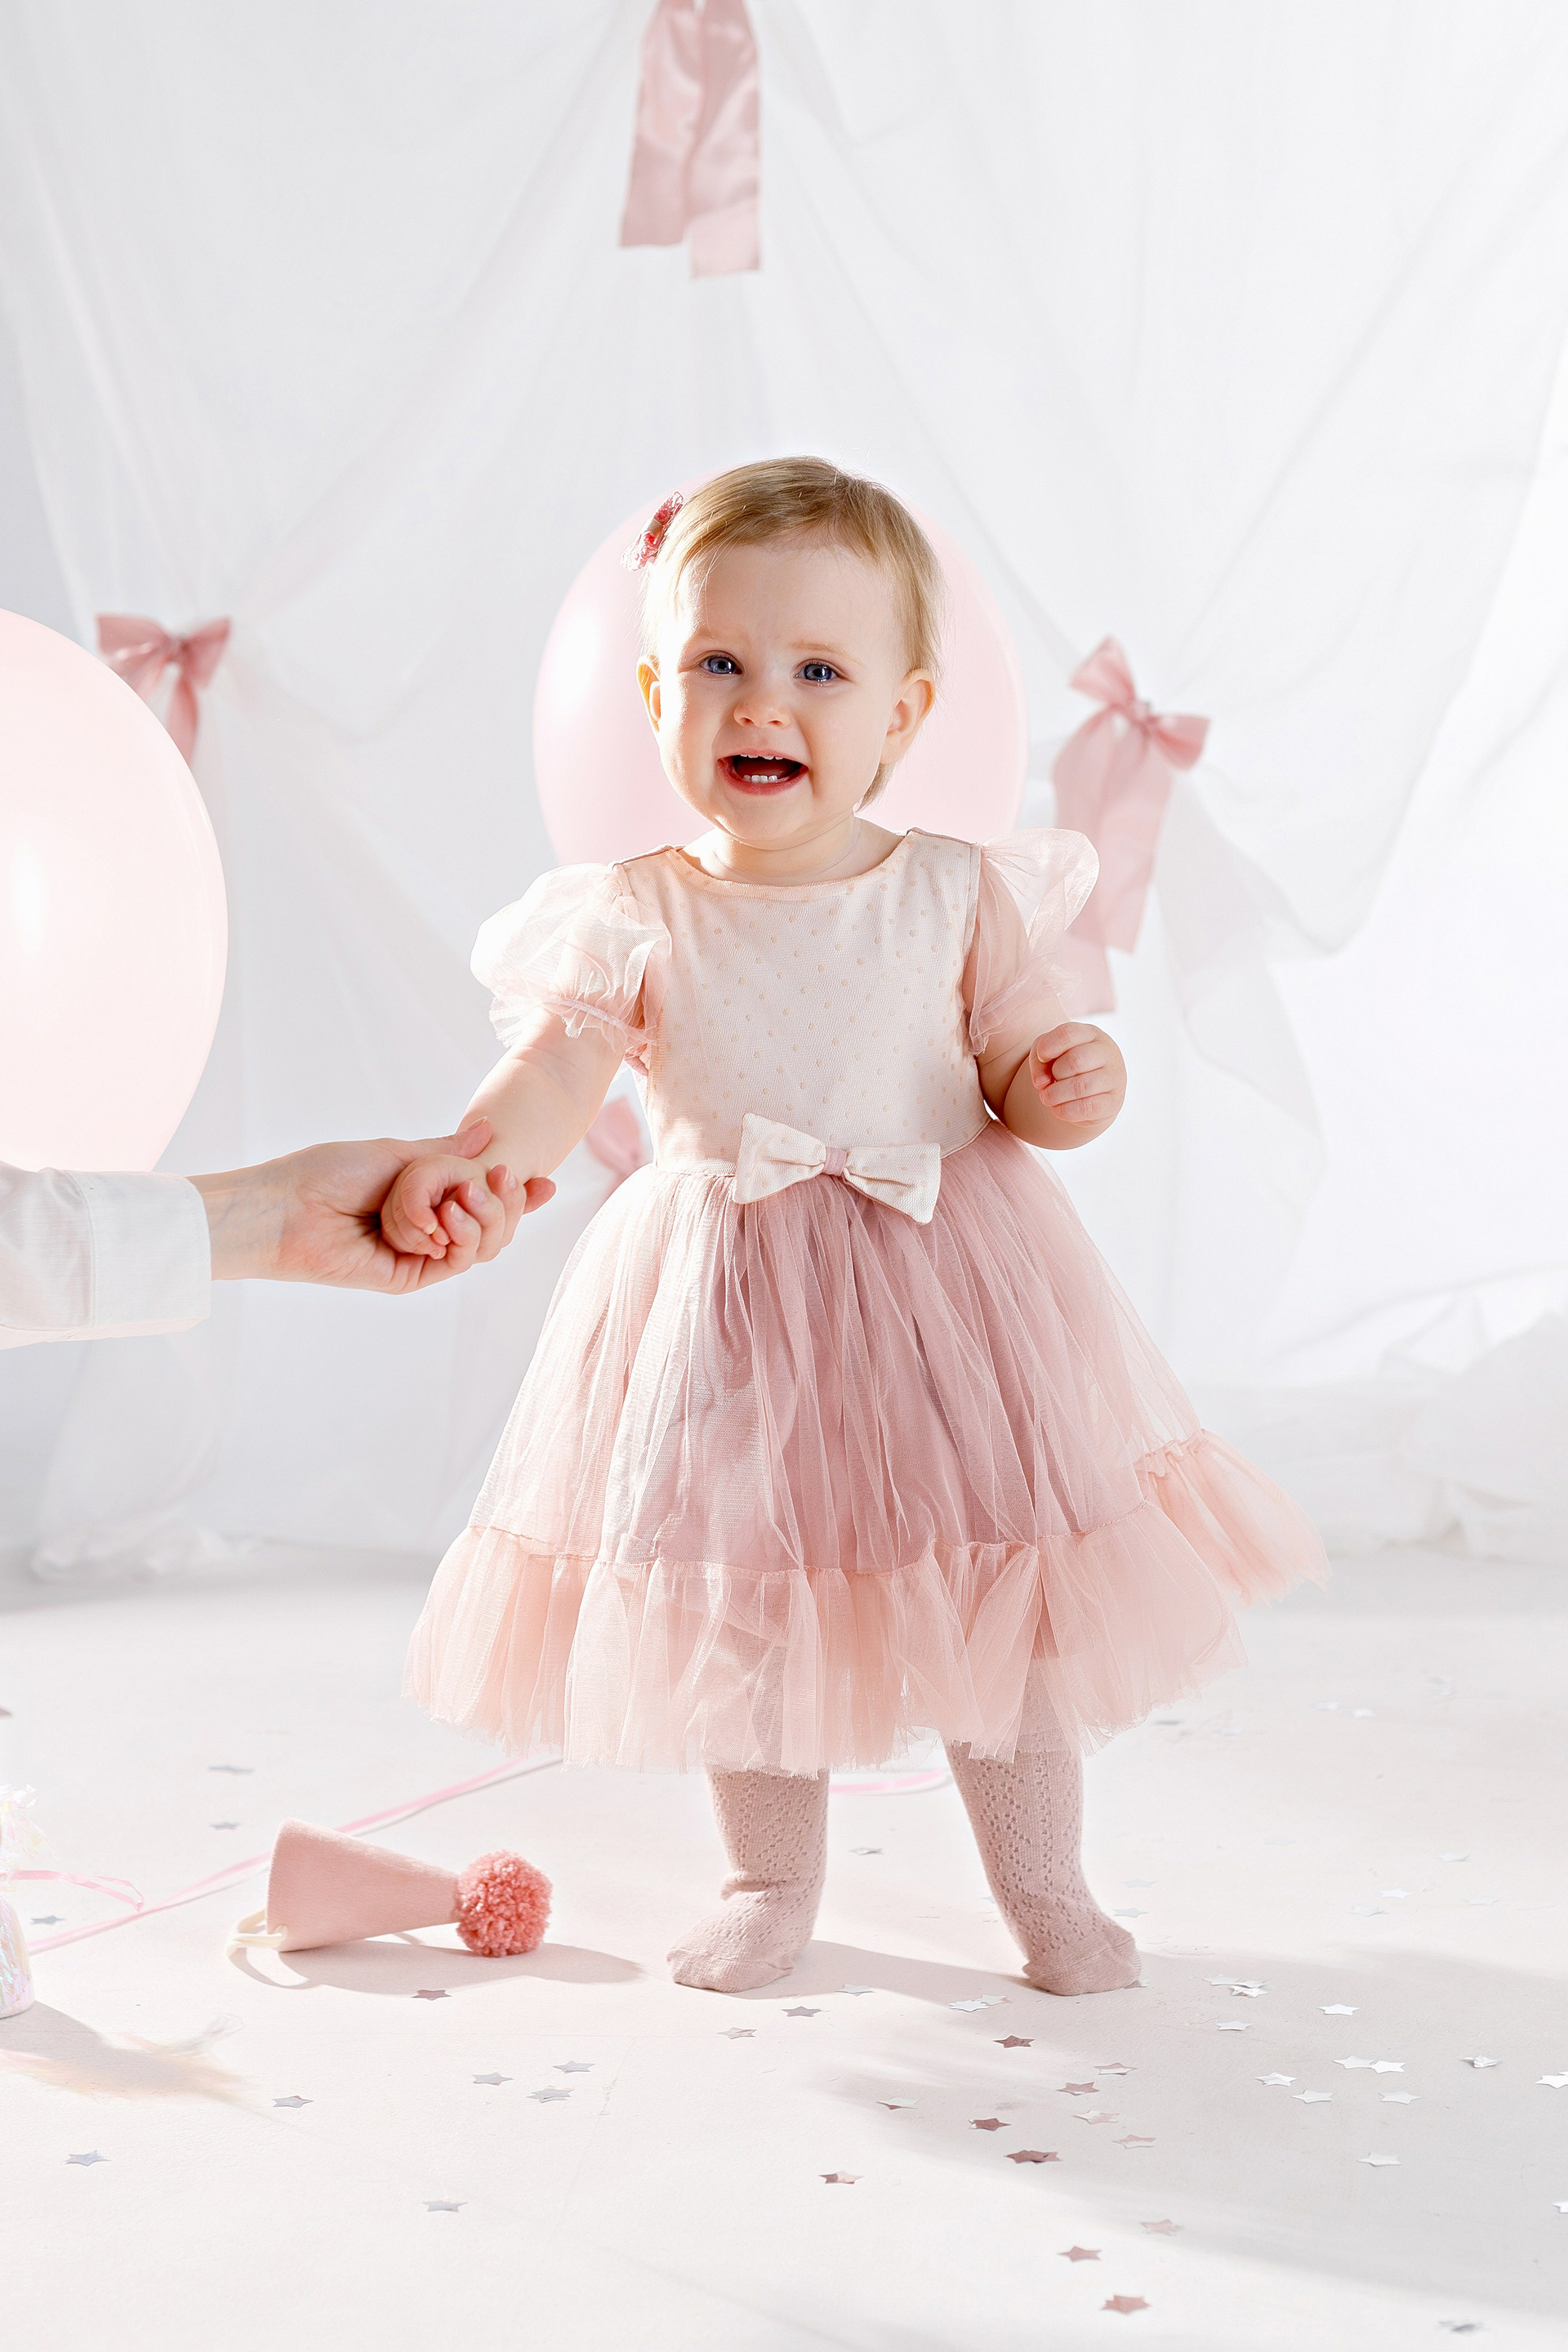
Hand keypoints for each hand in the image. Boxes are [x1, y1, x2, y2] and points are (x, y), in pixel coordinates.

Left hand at [192, 1119, 554, 1291]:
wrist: (286, 1207)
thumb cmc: (327, 1173)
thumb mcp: (397, 1154)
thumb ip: (448, 1153)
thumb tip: (488, 1134)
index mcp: (424, 1197)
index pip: (483, 1199)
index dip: (517, 1194)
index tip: (546, 1180)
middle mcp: (426, 1227)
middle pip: (493, 1225)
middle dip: (507, 1201)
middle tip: (504, 1176)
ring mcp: (419, 1254)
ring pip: (482, 1246)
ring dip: (485, 1217)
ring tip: (466, 1192)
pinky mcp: (408, 1277)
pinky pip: (457, 1262)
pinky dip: (461, 1238)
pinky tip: (447, 1218)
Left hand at [1029, 1023, 1125, 1128]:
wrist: (1091, 1093)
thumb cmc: (1066, 1066)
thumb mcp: (1050, 1053)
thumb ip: (1038, 1058)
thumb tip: (1042, 1082)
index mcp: (1091, 1034)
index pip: (1067, 1033)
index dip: (1047, 1048)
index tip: (1042, 1058)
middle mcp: (1107, 1052)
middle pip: (1074, 1061)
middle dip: (1054, 1075)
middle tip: (1047, 1084)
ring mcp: (1114, 1077)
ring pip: (1080, 1087)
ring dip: (1055, 1095)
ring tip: (1048, 1098)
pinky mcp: (1113, 1102)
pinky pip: (1085, 1108)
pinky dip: (1064, 1111)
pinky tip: (1058, 1109)